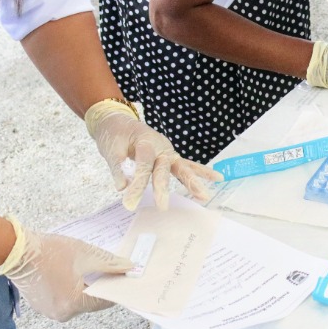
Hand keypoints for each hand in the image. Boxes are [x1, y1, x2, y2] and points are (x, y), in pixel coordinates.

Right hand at [0, 217, 130, 321]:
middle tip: (101, 266)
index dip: (115, 286)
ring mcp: (51, 311)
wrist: (16, 251)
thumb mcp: (85, 254)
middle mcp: (63, 313)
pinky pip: (65, 299)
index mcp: (75, 302)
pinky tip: (67, 272)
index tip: (121, 275)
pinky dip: (70, 288)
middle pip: (92, 301)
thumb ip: (109, 264)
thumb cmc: (50, 252)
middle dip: (99, 284)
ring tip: (82, 267)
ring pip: (78, 300)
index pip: (106, 300)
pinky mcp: (42, 306)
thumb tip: (129, 268)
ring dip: (84, 286)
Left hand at [86, 100, 222, 209]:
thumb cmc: (115, 134)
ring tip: (204, 196)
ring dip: (192, 182)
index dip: (137, 184)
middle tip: (163, 206)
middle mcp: (160, 146)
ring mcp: (168, 151)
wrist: (119, 122)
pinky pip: (187, 165)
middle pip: (164, 168)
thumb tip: (123, 187)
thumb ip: (118, 167)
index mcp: (145, 142)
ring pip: (182, 167)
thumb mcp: (110, 149)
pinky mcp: (170, 157)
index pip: (143, 165)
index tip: (130, 203)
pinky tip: (217, 178)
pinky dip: (201, 172)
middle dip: (164, 187)